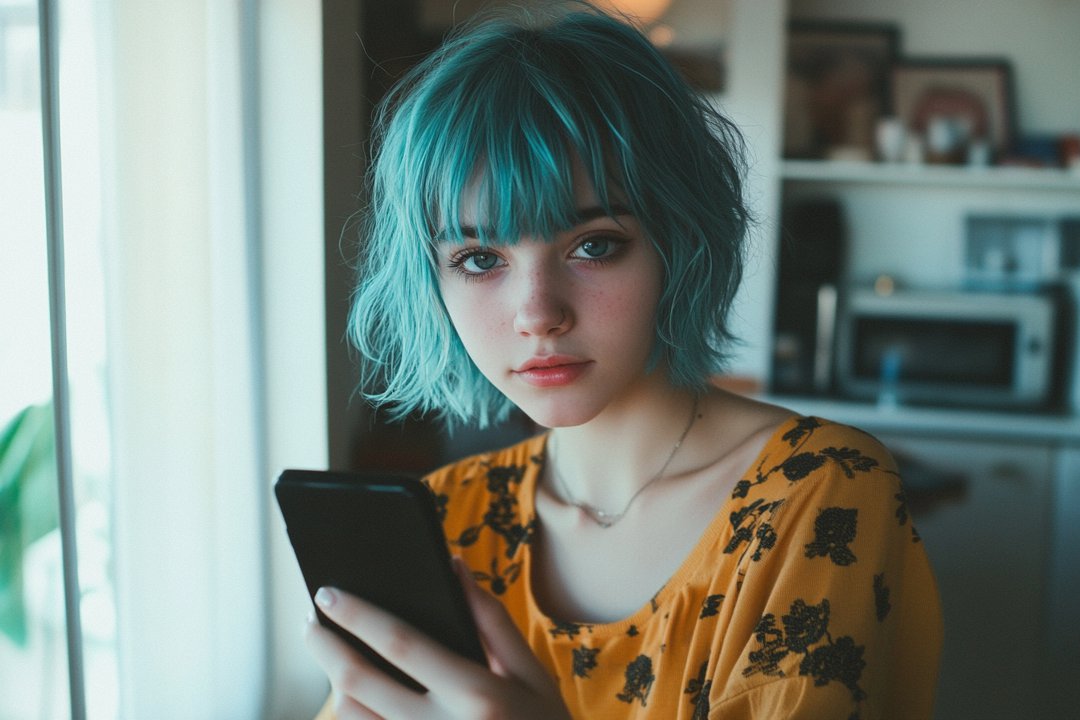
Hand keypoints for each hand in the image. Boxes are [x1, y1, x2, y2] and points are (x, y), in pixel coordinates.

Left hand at [304, 559, 571, 719]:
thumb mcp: (533, 676)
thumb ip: (492, 621)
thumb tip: (455, 566)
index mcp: (476, 696)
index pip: (401, 644)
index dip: (357, 615)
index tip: (327, 594)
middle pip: (359, 683)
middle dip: (325, 647)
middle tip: (311, 624)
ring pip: (353, 719)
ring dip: (335, 686)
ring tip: (335, 661)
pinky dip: (354, 719)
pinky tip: (356, 701)